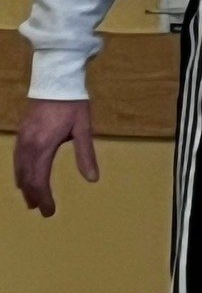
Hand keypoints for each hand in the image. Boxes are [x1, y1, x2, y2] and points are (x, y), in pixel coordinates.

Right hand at [14, 98, 97, 217]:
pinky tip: (24, 177)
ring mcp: (22, 140)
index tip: (49, 212)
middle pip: (27, 179)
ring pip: (19, 170)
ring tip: (32, 199)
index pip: (39, 181)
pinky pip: (17, 160)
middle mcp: (28, 146)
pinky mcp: (21, 134)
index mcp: (43, 147)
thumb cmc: (73, 104)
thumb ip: (86, 155)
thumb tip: (93, 179)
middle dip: (34, 196)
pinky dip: (20, 173)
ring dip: (25, 187)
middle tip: (42, 210)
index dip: (44, 198)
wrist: (56, 80)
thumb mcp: (84, 129)